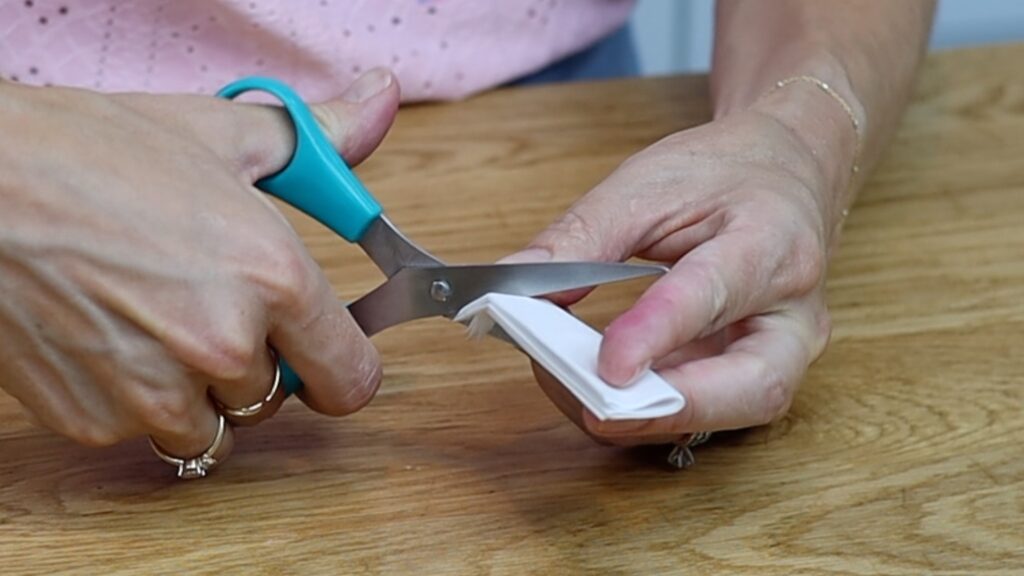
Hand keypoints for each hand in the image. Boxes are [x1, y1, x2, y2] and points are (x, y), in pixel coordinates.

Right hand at [0, 69, 398, 460]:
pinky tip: (110, 337)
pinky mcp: (94, 418)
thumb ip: (323, 137)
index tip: (324, 354)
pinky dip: (135, 399)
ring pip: (214, 425)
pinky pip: (145, 432)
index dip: (341, 366)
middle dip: (257, 361)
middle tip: (211, 305)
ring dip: (199, 391)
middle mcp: (223, 345)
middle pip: (277, 397)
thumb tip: (380, 101)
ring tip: (157, 322)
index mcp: (273, 278)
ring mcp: (155, 391)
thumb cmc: (92, 153)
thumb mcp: (223, 134)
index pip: (352, 379)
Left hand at [507, 105, 845, 445]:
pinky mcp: (755, 376)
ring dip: (649, 417)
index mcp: (771, 241)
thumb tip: (515, 282)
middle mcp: (792, 313)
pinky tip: (593, 389)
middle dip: (675, 408)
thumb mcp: (647, 183)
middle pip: (758, 387)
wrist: (784, 174)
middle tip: (597, 407)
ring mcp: (781, 353)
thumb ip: (583, 236)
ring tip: (572, 388)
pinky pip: (705, 410)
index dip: (658, 333)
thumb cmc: (721, 175)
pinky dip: (646, 411)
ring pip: (734, 413)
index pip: (714, 294)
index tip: (608, 362)